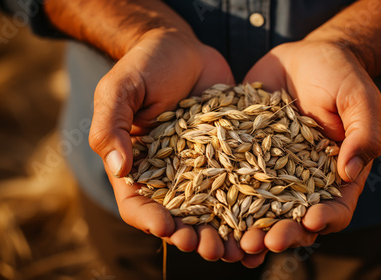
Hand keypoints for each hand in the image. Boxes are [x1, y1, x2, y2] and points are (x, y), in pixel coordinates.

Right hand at [89, 29, 235, 259]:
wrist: (182, 48)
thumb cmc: (143, 65)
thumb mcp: (119, 90)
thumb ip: (111, 126)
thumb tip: (117, 168)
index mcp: (137, 167)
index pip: (138, 204)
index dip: (151, 221)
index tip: (168, 229)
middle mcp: (170, 174)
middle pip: (180, 217)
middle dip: (196, 236)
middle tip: (212, 250)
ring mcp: (202, 167)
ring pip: (214, 209)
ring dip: (227, 231)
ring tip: (244, 248)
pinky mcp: (230, 155)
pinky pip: (242, 182)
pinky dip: (254, 203)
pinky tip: (269, 219)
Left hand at [240, 40, 380, 266]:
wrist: (305, 56)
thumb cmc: (340, 75)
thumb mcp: (359, 99)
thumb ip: (363, 134)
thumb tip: (350, 173)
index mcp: (336, 174)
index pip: (335, 208)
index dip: (324, 219)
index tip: (310, 222)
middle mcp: (302, 180)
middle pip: (294, 218)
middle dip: (280, 234)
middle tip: (263, 243)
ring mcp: (271, 169)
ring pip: (260, 208)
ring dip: (248, 228)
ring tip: (234, 241)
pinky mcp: (245, 154)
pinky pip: (232, 179)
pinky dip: (221, 199)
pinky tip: (208, 212)